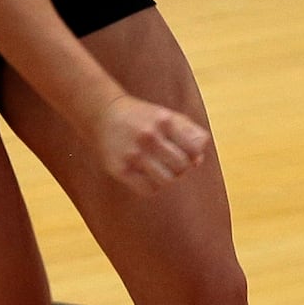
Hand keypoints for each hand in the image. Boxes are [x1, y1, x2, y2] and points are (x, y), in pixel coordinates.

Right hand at [91, 95, 211, 196]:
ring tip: (161, 170)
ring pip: (167, 180)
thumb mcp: (169, 116)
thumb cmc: (143, 118)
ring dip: (168, 178)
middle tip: (172, 163)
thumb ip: (189, 133)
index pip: (195, 148)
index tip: (186, 153)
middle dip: (181, 168)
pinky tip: (147, 175)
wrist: (105, 115)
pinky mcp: (121, 169)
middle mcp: (150, 137)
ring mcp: (134, 154)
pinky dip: (152, 186)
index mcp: (165, 120)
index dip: (194, 154)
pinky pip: (148, 189)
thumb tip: (198, 161)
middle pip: (182, 166)